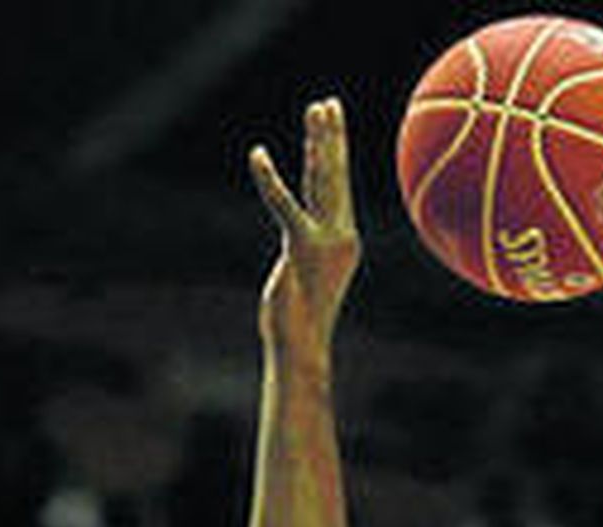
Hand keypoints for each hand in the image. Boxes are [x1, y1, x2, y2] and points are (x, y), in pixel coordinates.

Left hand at [250, 98, 359, 363]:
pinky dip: (270, 181)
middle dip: (331, 137)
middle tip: (327, 104)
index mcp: (344, 241)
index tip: (332, 122)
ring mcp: (324, 241)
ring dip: (317, 144)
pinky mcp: (302, 248)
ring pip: (321, 182)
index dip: (332, 153)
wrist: (303, 346)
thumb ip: (306, 254)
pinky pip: (285, 205)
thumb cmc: (301, 323)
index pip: (337, 188)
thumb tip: (298, 246)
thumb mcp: (306, 280)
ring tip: (315, 111)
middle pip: (335, 177)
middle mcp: (340, 236)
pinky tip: (258, 157)